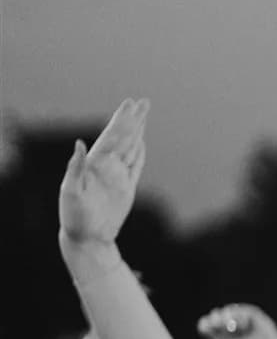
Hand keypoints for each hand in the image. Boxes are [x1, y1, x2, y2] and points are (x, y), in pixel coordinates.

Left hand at [57, 98, 149, 248]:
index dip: (121, 120)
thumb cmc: (74, 216)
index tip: (130, 105)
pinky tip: (142, 142)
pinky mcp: (126, 188)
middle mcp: (106, 166)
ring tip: (144, 116)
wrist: (87, 237)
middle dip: (133, 119)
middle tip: (143, 102)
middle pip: (124, 137)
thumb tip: (79, 143)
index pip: (112, 137)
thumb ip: (75, 168)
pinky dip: (140, 152)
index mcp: (95, 164)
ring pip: (131, 148)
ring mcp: (117, 176)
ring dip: (138, 131)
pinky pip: (136, 165)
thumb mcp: (71, 192)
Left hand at [190, 304, 276, 338]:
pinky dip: (239, 318)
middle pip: (213, 315)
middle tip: (223, 330)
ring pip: (224, 310)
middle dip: (216, 321)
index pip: (205, 324)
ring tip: (236, 331)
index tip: (209, 332)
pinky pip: (237, 309)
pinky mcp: (251, 312)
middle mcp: (230, 327)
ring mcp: (241, 319)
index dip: (205, 326)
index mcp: (221, 336)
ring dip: (228, 321)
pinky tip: (246, 327)